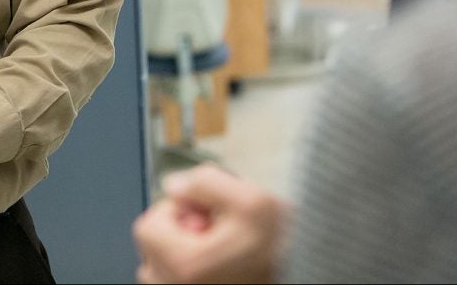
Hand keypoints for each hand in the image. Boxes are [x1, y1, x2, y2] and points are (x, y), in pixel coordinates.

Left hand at [132, 164, 287, 283]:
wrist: (309, 274)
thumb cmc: (284, 250)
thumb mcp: (253, 200)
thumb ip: (205, 181)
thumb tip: (173, 186)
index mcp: (186, 267)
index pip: (147, 228)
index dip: (175, 211)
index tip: (202, 215)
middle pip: (152, 251)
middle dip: (178, 235)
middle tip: (215, 235)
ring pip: (162, 271)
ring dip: (184, 256)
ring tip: (221, 255)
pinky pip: (175, 283)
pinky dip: (191, 274)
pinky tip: (221, 270)